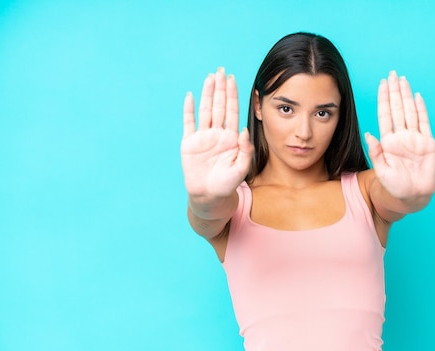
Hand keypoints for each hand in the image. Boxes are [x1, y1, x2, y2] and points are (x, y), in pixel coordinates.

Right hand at [181, 67, 253, 199]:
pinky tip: (190, 96)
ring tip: (210, 77)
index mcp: (231, 138)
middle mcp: (217, 134)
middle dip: (221, 88)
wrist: (210, 197)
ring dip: (207, 94)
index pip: (233, 112)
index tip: (233, 80)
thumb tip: (244, 130)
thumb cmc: (227, 184)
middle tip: (221, 70)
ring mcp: (203, 137)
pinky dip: (189, 109)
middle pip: (220, 106)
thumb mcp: (241, 168)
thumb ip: (245, 150)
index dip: (233, 95)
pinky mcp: (189, 143)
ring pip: (205, 110)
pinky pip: (189, 123)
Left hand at [365, 71, 434, 200]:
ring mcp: (415, 138)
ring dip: (406, 96)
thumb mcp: (381, 170)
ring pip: (410, 112)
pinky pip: (424, 123)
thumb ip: (376, 152)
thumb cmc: (393, 186)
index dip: (384, 99)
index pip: (385, 115)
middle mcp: (401, 136)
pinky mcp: (427, 143)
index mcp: (388, 141)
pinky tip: (417, 97)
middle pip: (397, 109)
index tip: (382, 84)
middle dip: (394, 91)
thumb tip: (369, 134)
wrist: (410, 197)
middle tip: (393, 74)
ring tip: (403, 80)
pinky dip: (421, 110)